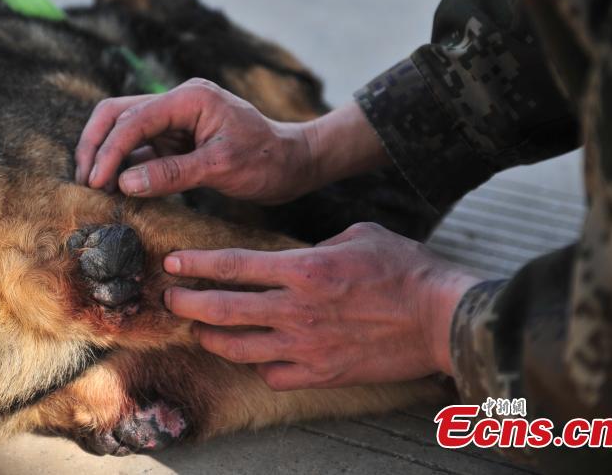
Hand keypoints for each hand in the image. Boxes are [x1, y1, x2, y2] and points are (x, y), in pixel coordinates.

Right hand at [75, 78, 315, 202]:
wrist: (294, 163)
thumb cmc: (266, 161)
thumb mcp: (221, 167)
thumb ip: (172, 174)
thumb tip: (124, 184)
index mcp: (190, 98)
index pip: (134, 118)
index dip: (110, 150)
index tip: (96, 181)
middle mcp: (177, 103)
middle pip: (118, 114)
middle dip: (95, 145)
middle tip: (84, 180)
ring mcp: (175, 121)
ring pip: (124, 132)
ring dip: (106, 157)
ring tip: (93, 188)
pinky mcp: (176, 141)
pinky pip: (140, 151)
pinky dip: (124, 168)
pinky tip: (114, 190)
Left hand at [162, 222, 480, 389]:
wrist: (442, 318)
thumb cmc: (406, 270)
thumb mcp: (359, 236)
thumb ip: (318, 245)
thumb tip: (296, 255)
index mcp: (304, 269)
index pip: (232, 265)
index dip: (195, 264)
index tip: (172, 263)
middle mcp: (296, 309)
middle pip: (222, 308)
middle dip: (187, 303)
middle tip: (169, 299)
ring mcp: (306, 346)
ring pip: (238, 347)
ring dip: (210, 338)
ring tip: (198, 331)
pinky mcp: (322, 373)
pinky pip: (273, 374)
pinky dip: (258, 365)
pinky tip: (254, 356)